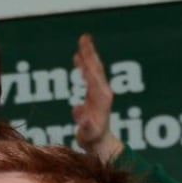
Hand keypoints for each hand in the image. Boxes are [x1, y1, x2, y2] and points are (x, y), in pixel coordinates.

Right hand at [72, 33, 124, 162]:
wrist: (101, 145)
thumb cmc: (93, 140)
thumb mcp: (88, 134)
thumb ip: (84, 122)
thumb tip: (78, 110)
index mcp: (101, 98)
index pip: (94, 74)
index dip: (88, 60)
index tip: (81, 47)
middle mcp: (103, 92)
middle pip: (96, 68)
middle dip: (89, 52)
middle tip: (84, 37)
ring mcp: (100, 93)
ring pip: (94, 71)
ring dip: (87, 57)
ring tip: (81, 44)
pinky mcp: (96, 95)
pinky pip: (90, 77)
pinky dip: (84, 67)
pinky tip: (78, 60)